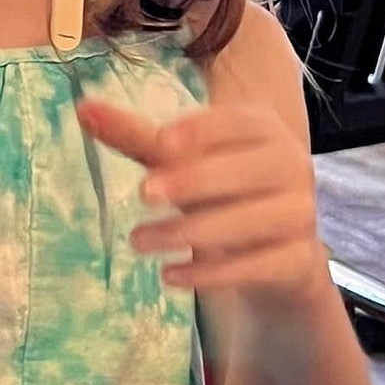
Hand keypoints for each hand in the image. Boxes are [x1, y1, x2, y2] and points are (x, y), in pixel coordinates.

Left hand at [76, 98, 325, 299]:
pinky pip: (259, 265)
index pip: (238, 122)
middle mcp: (291, 165)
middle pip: (247, 170)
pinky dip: (213, 273)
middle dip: (194, 181)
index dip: (203, 130)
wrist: (275, 250)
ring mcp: (301, 214)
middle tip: (142, 194)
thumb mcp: (180, 162)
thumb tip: (83, 108)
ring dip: (191, 233)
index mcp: (263, 130)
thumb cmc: (219, 189)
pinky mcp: (300, 260)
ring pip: (250, 220)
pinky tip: (170, 276)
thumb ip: (137, 137)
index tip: (162, 143)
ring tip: (138, 241)